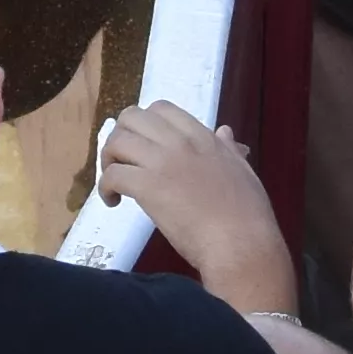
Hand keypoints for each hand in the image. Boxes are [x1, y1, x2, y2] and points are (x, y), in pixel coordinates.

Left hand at [96, 101, 290, 297]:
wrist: (241, 244)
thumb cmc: (248, 215)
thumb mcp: (243, 172)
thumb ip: (229, 150)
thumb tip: (224, 132)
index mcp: (203, 138)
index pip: (162, 109)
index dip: (145, 124)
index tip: (144, 146)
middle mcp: (180, 143)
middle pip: (132, 118)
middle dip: (120, 136)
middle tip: (124, 161)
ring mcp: (162, 163)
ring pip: (117, 141)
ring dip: (109, 160)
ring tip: (115, 182)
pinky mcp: (148, 187)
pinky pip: (113, 175)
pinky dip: (105, 187)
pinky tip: (113, 202)